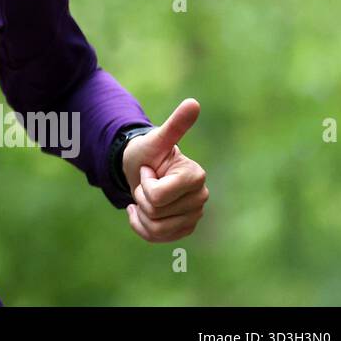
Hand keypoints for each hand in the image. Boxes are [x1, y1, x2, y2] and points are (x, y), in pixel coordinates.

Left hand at [121, 98, 208, 241]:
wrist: (141, 169)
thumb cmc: (147, 152)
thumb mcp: (156, 139)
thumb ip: (175, 125)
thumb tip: (193, 103)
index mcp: (196, 176)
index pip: (157, 195)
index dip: (145, 182)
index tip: (149, 169)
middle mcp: (201, 198)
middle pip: (155, 212)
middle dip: (141, 197)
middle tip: (146, 182)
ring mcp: (194, 216)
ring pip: (156, 229)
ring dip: (140, 213)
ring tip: (144, 197)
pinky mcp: (184, 229)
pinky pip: (156, 238)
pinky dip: (141, 227)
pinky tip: (140, 213)